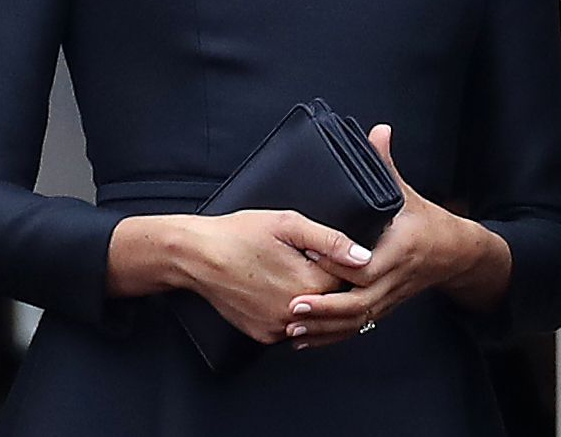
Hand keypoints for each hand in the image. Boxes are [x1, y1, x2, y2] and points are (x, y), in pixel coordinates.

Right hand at [107, 209, 371, 344]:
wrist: (196, 255)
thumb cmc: (239, 234)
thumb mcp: (287, 224)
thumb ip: (330, 241)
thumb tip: (364, 257)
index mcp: (310, 284)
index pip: (349, 281)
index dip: (342, 264)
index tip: (325, 251)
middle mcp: (298, 314)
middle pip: (333, 303)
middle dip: (328, 283)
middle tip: (305, 260)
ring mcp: (279, 328)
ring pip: (312, 318)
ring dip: (310, 300)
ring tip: (289, 272)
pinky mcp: (264, 336)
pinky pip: (290, 327)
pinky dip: (291, 312)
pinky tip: (276, 289)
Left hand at [282, 124, 511, 349]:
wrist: (456, 254)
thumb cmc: (428, 221)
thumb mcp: (407, 192)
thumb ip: (386, 164)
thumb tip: (377, 130)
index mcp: (398, 250)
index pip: (365, 265)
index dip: (337, 266)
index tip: (308, 260)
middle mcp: (393, 279)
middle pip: (357, 303)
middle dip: (324, 308)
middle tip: (292, 307)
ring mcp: (389, 297)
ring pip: (355, 321)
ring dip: (323, 327)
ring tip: (292, 327)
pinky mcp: (384, 308)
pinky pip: (356, 327)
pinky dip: (331, 335)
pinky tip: (306, 339)